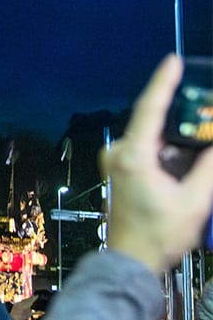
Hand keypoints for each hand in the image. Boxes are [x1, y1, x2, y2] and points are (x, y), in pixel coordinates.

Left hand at [102, 55, 212, 275]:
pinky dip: (167, 146)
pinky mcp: (119, 167)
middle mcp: (118, 152)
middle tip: (203, 102)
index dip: (162, 82)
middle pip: (152, 121)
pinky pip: (146, 147)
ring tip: (201, 131)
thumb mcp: (194, 202)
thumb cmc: (158, 235)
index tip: (173, 60)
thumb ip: (209, 168)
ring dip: (175, 134)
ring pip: (151, 135)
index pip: (149, 109)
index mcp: (133, 156)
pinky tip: (186, 152)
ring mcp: (115, 159)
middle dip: (180, 112)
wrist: (130, 259)